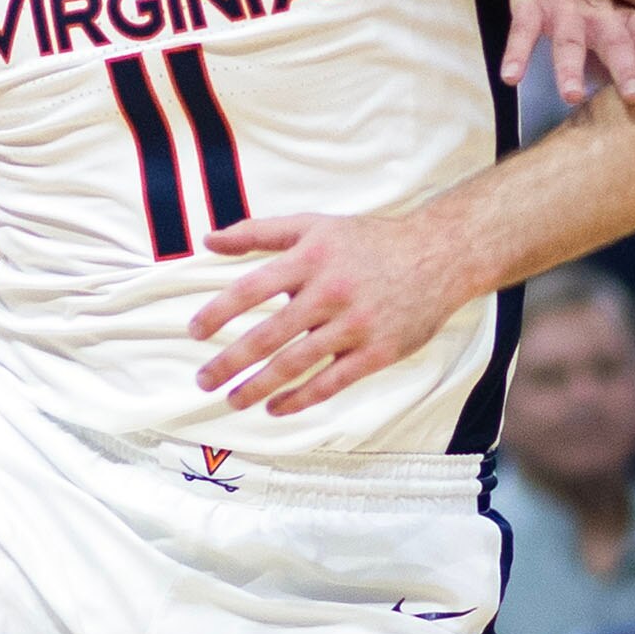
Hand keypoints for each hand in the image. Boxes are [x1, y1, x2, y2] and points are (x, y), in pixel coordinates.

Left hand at [189, 213, 482, 416]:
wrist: (439, 256)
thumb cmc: (369, 242)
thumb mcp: (315, 226)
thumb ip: (259, 232)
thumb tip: (208, 241)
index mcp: (310, 259)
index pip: (251, 289)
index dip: (219, 313)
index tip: (196, 333)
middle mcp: (330, 292)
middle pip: (267, 336)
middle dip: (229, 363)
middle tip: (204, 380)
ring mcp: (354, 325)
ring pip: (295, 364)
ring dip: (257, 387)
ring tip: (233, 399)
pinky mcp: (377, 352)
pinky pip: (331, 383)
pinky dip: (300, 399)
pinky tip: (275, 407)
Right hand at [503, 0, 634, 113]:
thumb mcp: (616, 2)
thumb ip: (632, 39)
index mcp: (623, 13)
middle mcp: (598, 10)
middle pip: (615, 42)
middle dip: (626, 69)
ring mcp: (563, 6)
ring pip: (569, 40)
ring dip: (570, 69)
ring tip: (572, 96)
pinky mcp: (530, 0)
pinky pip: (523, 29)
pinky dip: (516, 53)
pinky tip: (511, 76)